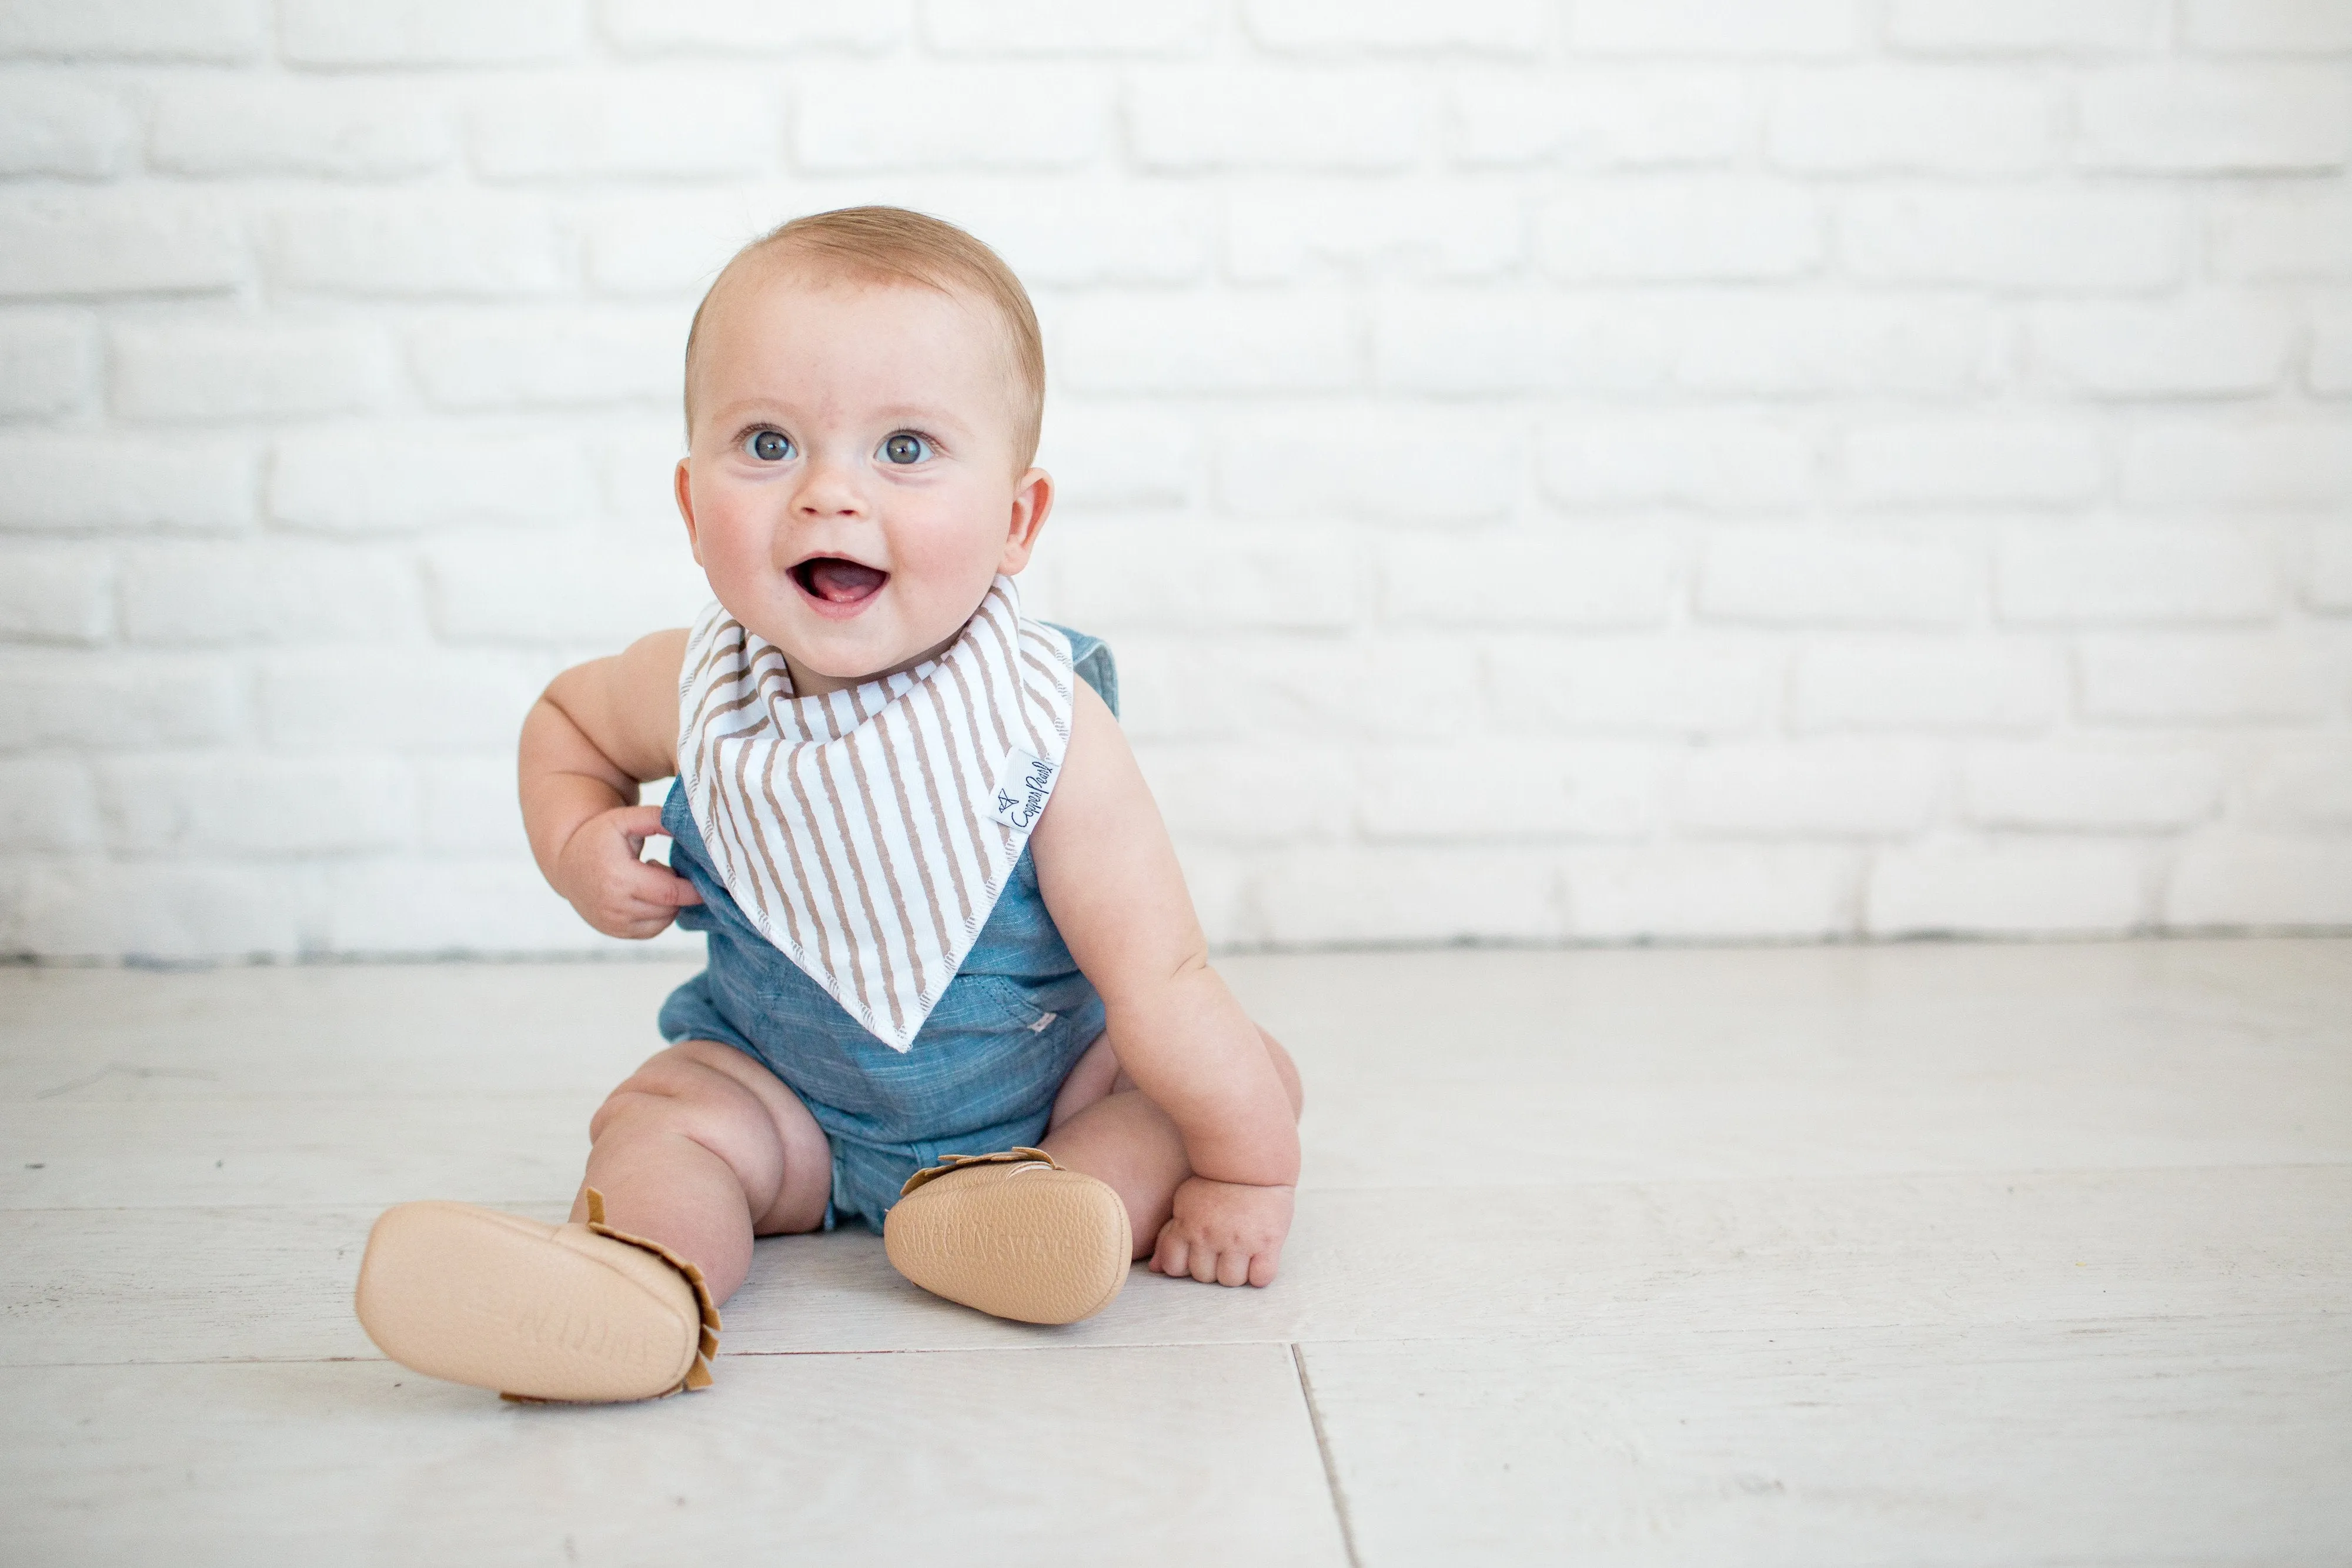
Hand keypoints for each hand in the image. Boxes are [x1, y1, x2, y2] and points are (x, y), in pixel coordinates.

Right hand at [553, 804, 702, 938]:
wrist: (567, 863)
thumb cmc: (599, 837)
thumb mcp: (625, 820)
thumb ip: (657, 819)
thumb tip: (691, 827)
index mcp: (619, 877)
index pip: (670, 892)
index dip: (693, 888)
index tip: (708, 877)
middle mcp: (615, 905)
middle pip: (669, 908)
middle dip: (680, 892)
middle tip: (666, 870)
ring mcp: (613, 923)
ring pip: (663, 921)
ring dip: (669, 903)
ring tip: (651, 881)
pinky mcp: (614, 932)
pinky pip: (651, 930)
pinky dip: (658, 915)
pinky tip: (646, 895)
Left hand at [1149, 1176, 1292, 1287]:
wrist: (1253, 1161)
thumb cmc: (1215, 1183)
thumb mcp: (1185, 1203)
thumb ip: (1169, 1235)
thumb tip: (1154, 1268)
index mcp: (1188, 1225)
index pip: (1175, 1267)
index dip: (1184, 1264)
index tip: (1196, 1252)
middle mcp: (1212, 1236)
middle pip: (1203, 1277)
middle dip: (1210, 1267)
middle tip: (1221, 1249)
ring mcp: (1240, 1240)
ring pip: (1231, 1280)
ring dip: (1234, 1272)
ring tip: (1240, 1254)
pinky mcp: (1268, 1241)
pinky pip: (1261, 1278)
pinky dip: (1259, 1275)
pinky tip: (1258, 1259)